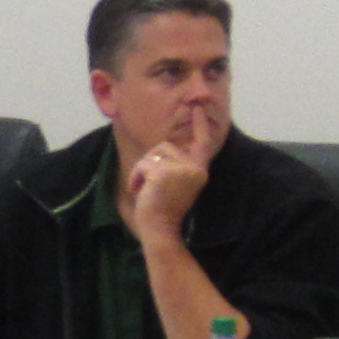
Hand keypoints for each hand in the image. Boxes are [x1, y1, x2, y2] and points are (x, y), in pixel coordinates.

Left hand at [120, 122, 217, 246]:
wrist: (160, 230)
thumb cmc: (163, 210)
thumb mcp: (175, 184)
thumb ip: (175, 166)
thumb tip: (164, 148)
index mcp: (199, 171)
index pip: (202, 143)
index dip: (199, 125)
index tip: (197, 108)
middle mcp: (195, 168)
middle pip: (165, 146)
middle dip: (150, 162)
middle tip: (150, 186)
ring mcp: (182, 169)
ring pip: (152, 154)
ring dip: (142, 171)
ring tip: (146, 190)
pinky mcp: (166, 172)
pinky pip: (143, 164)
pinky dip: (136, 177)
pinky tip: (141, 192)